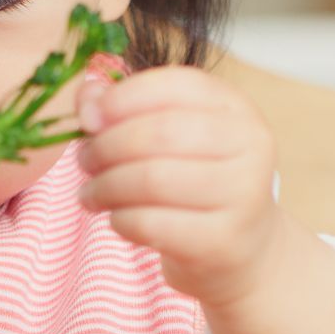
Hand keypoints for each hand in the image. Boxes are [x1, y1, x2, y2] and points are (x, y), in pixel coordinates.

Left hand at [74, 66, 282, 307]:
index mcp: (236, 107)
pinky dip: (120, 219)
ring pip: (151, 180)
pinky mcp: (222, 240)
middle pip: (158, 133)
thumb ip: (126, 107)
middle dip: (106, 146)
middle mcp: (249, 145)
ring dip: (105, 186)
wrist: (240, 249)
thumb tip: (87, 96)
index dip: (122, 98)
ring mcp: (242, 195)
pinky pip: (150, 223)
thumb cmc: (197, 181)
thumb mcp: (170, 135)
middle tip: (85, 161)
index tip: (89, 118)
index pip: (175, 85)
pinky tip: (117, 218)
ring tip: (91, 193)